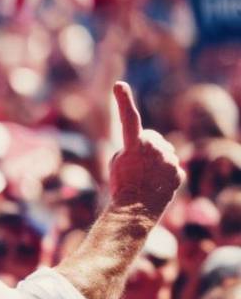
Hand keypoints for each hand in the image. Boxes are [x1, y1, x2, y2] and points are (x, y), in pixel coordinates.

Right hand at [108, 82, 183, 217]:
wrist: (133, 214)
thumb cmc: (120, 188)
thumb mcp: (118, 163)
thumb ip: (134, 148)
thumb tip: (154, 146)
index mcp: (133, 145)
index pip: (128, 118)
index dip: (123, 101)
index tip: (118, 85)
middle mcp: (154, 149)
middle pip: (153, 138)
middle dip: (146, 148)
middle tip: (134, 168)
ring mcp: (169, 160)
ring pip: (164, 153)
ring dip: (156, 162)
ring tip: (144, 180)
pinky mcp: (179, 173)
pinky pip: (172, 168)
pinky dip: (165, 175)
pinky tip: (156, 187)